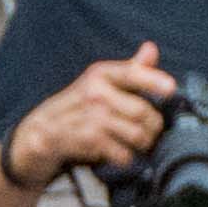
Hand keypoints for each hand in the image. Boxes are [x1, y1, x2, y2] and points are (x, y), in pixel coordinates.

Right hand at [16, 47, 175, 197]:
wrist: (36, 135)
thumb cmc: (75, 108)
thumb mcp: (99, 84)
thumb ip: (129, 69)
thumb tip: (151, 48)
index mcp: (100, 74)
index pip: (134, 73)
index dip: (155, 81)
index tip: (171, 89)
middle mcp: (94, 92)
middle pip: (142, 111)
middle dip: (152, 127)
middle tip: (150, 134)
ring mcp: (87, 116)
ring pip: (135, 134)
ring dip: (141, 145)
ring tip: (137, 146)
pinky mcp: (83, 140)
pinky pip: (120, 152)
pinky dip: (124, 158)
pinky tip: (119, 156)